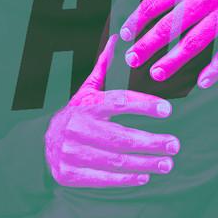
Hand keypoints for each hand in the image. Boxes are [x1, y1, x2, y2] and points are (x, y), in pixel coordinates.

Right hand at [45, 35, 179, 187]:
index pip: (119, 102)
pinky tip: (145, 176)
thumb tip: (116, 38)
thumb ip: (104, 67)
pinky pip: (103, 179)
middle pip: (121, 137)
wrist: (42, 142)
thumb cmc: (76, 112)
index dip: (144, 105)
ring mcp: (71, 152)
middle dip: (152, 142)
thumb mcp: (87, 89)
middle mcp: (77, 127)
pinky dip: (126, 179)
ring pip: (115, 160)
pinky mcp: (68, 174)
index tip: (168, 110)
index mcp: (87, 105)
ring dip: (145, 163)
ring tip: (167, 163)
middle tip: (175, 145)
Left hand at [120, 0, 217, 88]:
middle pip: (169, 26)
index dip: (137, 20)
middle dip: (146, 45)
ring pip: (194, 42)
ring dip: (173, 60)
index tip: (125, 33)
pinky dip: (216, 69)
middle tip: (131, 59)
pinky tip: (202, 81)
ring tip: (155, 73)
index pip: (155, 3)